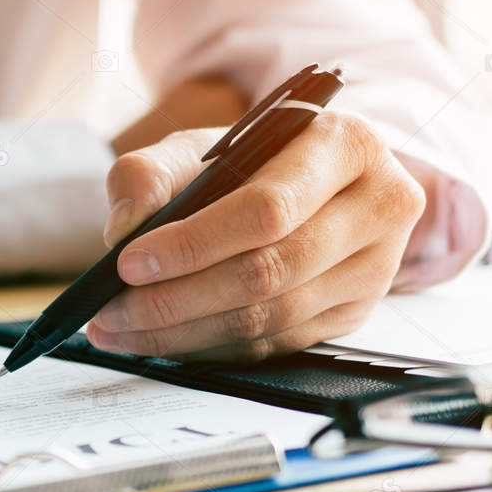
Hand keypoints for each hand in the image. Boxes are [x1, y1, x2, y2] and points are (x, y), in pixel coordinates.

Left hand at [87, 111, 425, 361]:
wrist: (306, 182)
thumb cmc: (252, 159)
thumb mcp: (197, 145)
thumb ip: (147, 173)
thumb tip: (122, 230)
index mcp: (347, 145)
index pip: (267, 209)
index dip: (194, 243)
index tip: (128, 264)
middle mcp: (379, 206)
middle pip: (269, 271)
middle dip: (177, 299)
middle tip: (112, 311)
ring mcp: (376, 268)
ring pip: (271, 317)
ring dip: (184, 332)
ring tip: (121, 329)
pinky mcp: (355, 314)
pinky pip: (275, 344)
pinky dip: (211, 346)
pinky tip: (164, 340)